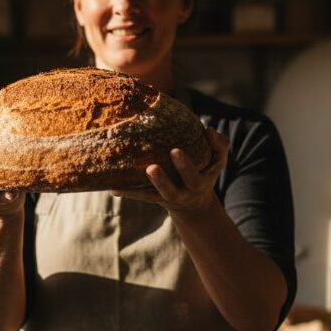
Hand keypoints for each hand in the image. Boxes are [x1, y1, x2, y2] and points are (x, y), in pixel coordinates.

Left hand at [111, 127, 228, 216]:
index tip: (175, 150)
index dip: (185, 166)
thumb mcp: (218, 159)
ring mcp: (163, 197)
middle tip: (151, 167)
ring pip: (149, 196)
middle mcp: (180, 194)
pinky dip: (126, 191)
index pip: (193, 177)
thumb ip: (219, 143)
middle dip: (161, 180)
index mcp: (196, 184)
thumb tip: (206, 128)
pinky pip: (138, 195)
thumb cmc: (205, 171)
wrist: (194, 202)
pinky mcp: (151, 197)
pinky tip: (112, 188)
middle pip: (170, 191)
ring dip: (136, 189)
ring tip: (119, 183)